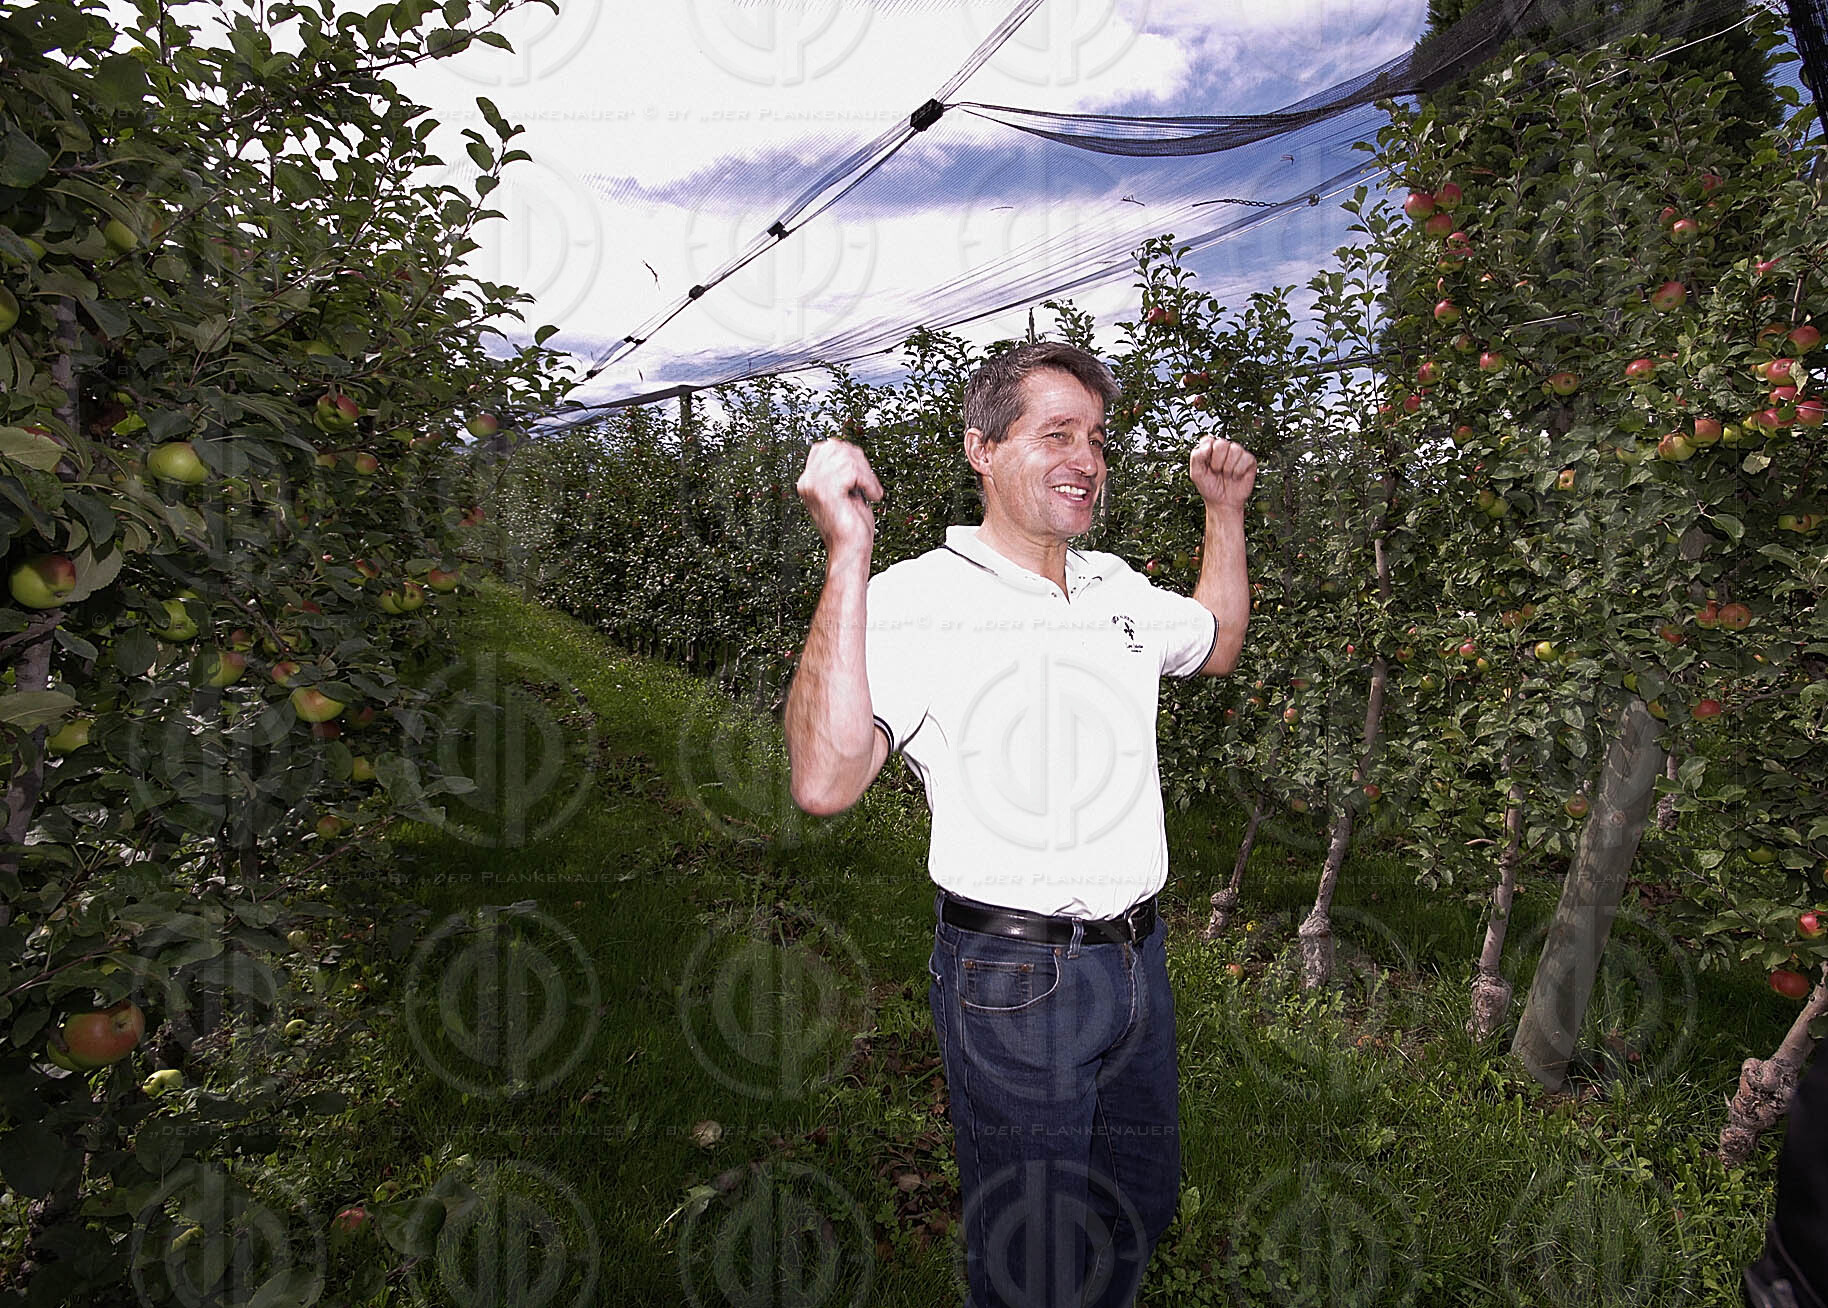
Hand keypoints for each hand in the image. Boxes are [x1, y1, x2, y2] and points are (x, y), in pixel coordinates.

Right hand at [796, 437, 883, 558]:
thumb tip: (849, 451)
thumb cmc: (851, 528)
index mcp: (809, 481)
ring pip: (846, 457)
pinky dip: (868, 481)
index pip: (825, 447)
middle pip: (836, 448)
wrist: (850, 551)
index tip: (862, 471)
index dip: (848, 454)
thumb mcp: (847, 492)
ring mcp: (814, 486)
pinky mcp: (826, 492)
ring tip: (872, 491)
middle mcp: (807, 482)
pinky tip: (872, 495)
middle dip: (860, 462)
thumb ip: (843, 472)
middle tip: (870, 483)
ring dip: (867, 474)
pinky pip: (852, 470)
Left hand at [1189, 434, 1255, 509]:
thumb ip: (1196, 457)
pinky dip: (1238, 471)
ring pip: (1235, 450)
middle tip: (1217, 472)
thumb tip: (1208, 446)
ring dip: (1228, 468)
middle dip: (1217, 462)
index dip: (1206, 455)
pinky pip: (1246, 459)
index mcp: (1210, 448)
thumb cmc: (1209, 487)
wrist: (1223, 503)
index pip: (1208, 440)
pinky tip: (1236, 477)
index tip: (1206, 466)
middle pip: (1221, 443)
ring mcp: (1238, 453)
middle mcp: (1225, 447)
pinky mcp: (1249, 460)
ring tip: (1227, 475)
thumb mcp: (1196, 474)